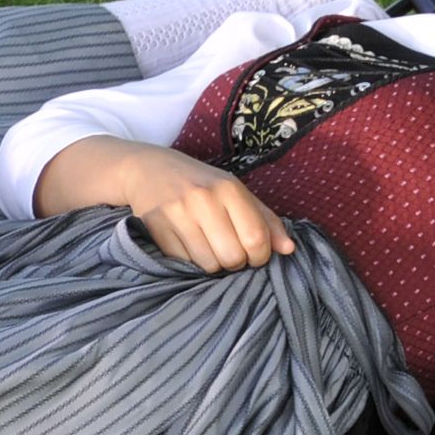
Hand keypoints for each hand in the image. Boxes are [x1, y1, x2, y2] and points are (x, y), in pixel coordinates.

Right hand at [33, 137, 294, 272]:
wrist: (146, 169)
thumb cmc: (199, 183)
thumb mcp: (234, 192)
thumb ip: (265, 219)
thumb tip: (288, 250)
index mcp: (228, 188)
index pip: (256, 238)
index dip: (260, 256)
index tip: (254, 254)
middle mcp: (203, 199)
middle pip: (233, 257)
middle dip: (235, 263)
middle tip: (229, 253)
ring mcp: (176, 214)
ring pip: (208, 265)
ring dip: (212, 265)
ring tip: (207, 248)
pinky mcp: (155, 228)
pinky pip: (183, 263)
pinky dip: (189, 262)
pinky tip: (187, 245)